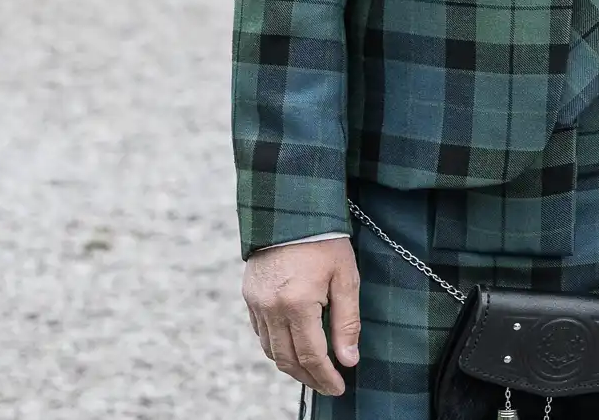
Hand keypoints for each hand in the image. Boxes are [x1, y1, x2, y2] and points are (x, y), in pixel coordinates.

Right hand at [243, 238, 361, 395]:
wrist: (289, 209)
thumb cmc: (324, 240)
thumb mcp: (345, 278)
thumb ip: (347, 321)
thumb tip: (349, 360)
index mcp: (297, 304)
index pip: (312, 356)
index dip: (326, 377)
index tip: (339, 388)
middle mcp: (271, 309)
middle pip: (288, 360)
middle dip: (309, 378)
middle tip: (327, 386)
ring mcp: (256, 304)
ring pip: (271, 350)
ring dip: (291, 366)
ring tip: (312, 372)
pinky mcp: (249, 296)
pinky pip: (261, 333)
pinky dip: (276, 347)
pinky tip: (293, 347)